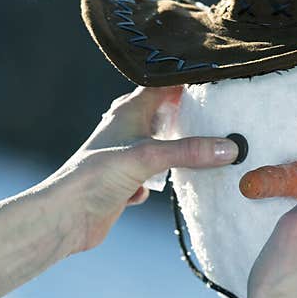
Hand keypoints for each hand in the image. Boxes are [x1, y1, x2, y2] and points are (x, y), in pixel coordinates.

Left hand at [0, 85, 238, 297]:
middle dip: (192, 115)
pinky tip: (181, 184)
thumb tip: (230, 148)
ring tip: (214, 148)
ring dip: (182, 151)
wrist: (66, 217)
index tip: (222, 80)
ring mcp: (127, 157)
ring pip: (163, 147)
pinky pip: (155, 176)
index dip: (190, 80)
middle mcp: (128, 130)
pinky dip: (166, 179)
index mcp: (129, 111)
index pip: (165, 84)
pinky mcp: (126, 184)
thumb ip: (188, 151)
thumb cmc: (95, 176)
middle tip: (226, 115)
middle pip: (166, 114)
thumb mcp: (147, 157)